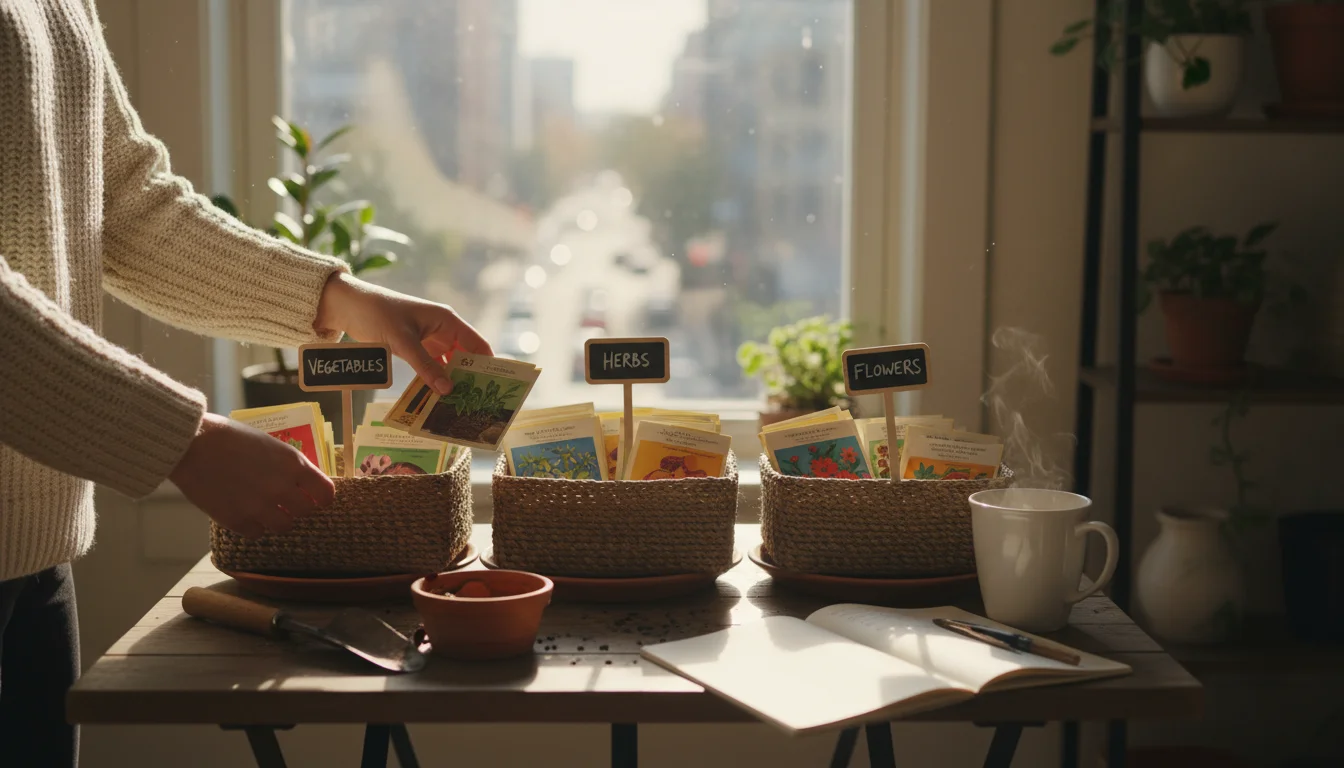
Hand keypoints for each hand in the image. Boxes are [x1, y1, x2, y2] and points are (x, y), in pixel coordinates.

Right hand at [170, 413, 334, 537]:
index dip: (322, 498)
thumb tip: (300, 483)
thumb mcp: (270, 445)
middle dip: (297, 508)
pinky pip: (256, 533)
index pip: (325, 492)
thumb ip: (288, 466)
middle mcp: (282, 488)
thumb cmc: (230, 438)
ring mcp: (261, 507)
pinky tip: (243, 513)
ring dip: (276, 519)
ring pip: (284, 526)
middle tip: (285, 503)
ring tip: (263, 509)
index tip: (316, 500)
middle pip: (305, 512)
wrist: (193, 444)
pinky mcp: (238, 521)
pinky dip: (252, 526)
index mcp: (294, 464)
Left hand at [315, 272, 492, 394]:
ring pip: (449, 365)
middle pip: (466, 357)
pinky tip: (437, 398)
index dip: (488, 363)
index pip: (477, 344)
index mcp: (447, 321)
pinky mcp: (417, 349)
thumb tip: (448, 390)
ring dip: (453, 382)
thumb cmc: (378, 314)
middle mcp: (443, 330)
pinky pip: (433, 368)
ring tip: (459, 405)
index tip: (495, 386)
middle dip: (471, 377)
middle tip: (477, 402)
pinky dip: (436, 381)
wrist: (349, 307)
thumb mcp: (403, 342)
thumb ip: (425, 366)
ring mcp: (430, 340)